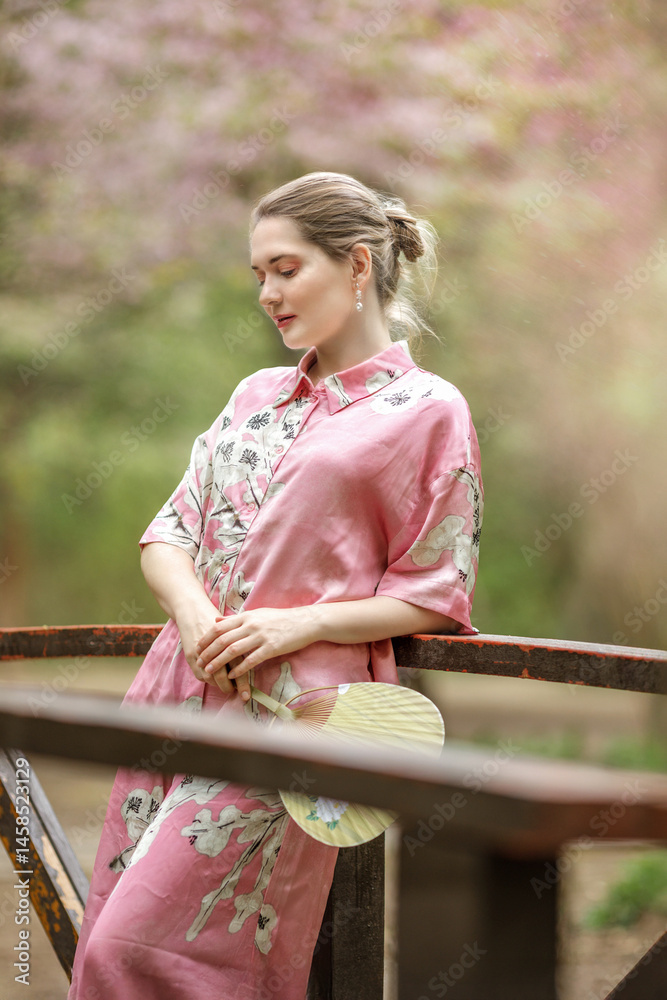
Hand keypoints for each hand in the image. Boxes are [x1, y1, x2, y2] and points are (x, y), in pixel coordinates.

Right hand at [175, 602, 237, 695]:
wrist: (194, 612)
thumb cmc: (216, 621)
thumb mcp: (231, 629)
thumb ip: (241, 644)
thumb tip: (253, 662)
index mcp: (231, 640)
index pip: (238, 666)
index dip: (242, 683)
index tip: (246, 696)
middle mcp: (215, 648)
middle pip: (222, 675)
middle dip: (229, 688)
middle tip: (237, 696)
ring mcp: (202, 653)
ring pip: (211, 677)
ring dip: (219, 685)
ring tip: (227, 688)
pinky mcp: (191, 656)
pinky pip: (201, 675)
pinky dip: (208, 680)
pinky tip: (214, 681)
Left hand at [194, 606, 319, 701]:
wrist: (305, 622)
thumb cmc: (280, 619)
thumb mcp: (257, 614)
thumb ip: (235, 619)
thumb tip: (215, 620)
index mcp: (246, 616)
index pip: (219, 627)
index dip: (206, 638)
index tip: (197, 648)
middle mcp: (251, 625)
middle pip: (223, 639)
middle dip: (208, 652)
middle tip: (199, 662)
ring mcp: (261, 636)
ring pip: (233, 650)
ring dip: (219, 662)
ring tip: (209, 671)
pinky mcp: (271, 648)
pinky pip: (251, 660)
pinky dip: (239, 669)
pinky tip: (232, 676)